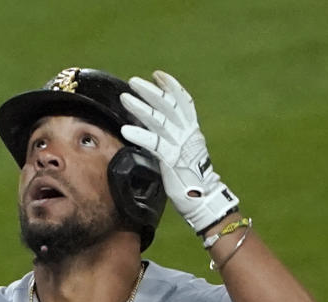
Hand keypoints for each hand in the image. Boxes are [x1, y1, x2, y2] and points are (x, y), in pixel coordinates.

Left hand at [119, 71, 238, 233]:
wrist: (203, 199)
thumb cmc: (189, 178)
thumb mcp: (182, 153)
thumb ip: (171, 139)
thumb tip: (154, 130)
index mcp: (191, 130)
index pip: (183, 102)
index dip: (171, 86)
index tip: (157, 75)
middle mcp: (187, 134)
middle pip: (169, 105)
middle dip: (150, 91)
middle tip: (133, 82)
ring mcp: (180, 145)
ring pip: (159, 121)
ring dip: (140, 108)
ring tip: (125, 99)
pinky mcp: (172, 160)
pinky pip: (154, 144)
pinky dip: (140, 136)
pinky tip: (126, 130)